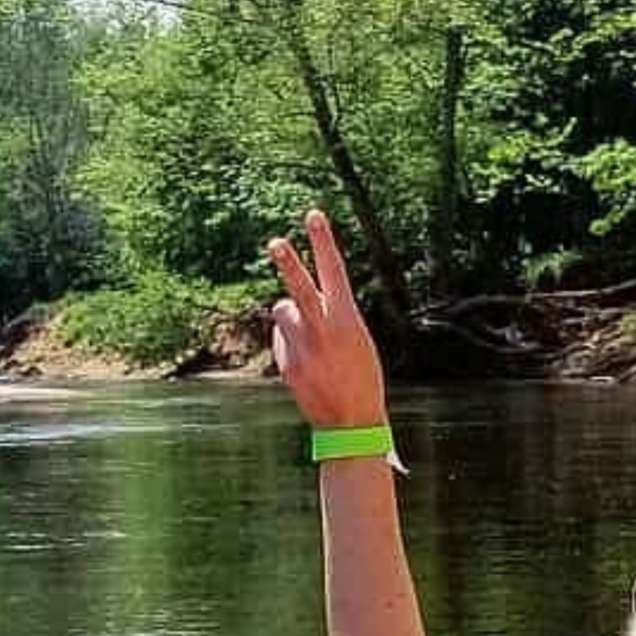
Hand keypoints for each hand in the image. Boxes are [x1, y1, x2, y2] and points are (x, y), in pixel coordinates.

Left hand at [268, 210, 386, 429]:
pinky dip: (291, 345)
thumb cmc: (360, 375)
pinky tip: (309, 366)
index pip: (334, 270)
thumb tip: (292, 305)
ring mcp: (303, 346)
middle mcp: (323, 329)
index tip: (314, 215)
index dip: (323, 240)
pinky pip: (281, 339)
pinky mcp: (287, 363)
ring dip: (290, 315)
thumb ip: (328, 316)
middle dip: (288, 263)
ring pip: (282, 310)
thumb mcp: (356, 340)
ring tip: (310, 337)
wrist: (351, 420)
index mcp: (347, 318)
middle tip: (276, 243)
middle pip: (300, 287)